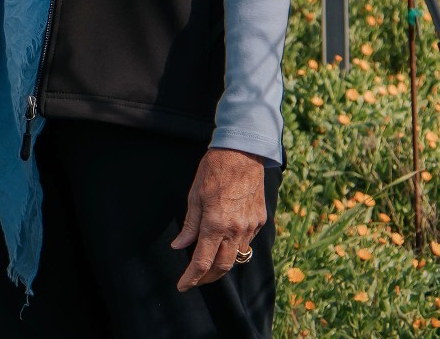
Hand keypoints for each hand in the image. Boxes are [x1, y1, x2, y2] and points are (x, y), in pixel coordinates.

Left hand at [170, 148, 267, 290]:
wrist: (243, 153)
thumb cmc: (214, 170)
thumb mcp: (195, 195)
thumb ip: (189, 225)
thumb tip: (179, 246)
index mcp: (216, 224)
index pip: (202, 261)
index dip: (191, 278)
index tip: (182, 286)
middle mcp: (236, 230)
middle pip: (222, 267)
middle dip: (207, 278)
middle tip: (195, 280)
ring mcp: (251, 227)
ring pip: (237, 257)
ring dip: (223, 265)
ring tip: (209, 265)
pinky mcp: (260, 221)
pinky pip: (247, 242)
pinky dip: (235, 248)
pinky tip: (226, 243)